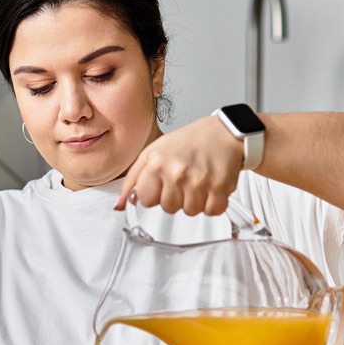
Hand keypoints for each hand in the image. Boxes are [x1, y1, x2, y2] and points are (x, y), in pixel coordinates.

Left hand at [116, 116, 243, 215]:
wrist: (223, 133)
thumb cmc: (188, 142)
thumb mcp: (153, 153)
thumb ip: (133, 180)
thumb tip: (120, 205)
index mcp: (156, 163)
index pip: (145, 200)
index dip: (155, 193)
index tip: (163, 183)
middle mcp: (176, 172)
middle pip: (168, 208)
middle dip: (176, 197)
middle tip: (184, 179)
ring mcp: (198, 180)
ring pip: (190, 211)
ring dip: (195, 200)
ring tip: (198, 181)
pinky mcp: (220, 187)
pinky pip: (211, 211)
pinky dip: (213, 203)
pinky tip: (211, 186)